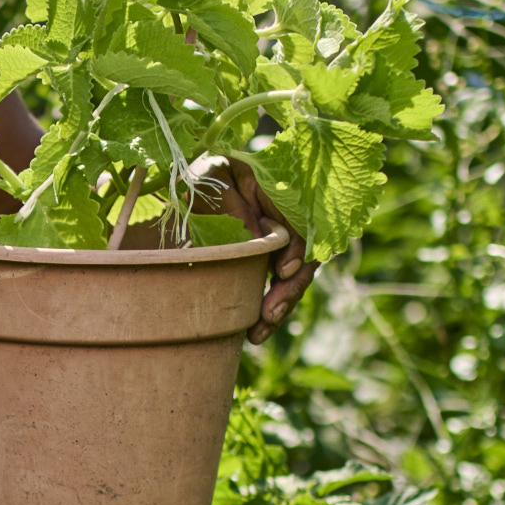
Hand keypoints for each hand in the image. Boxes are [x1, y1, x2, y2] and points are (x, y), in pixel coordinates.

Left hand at [212, 160, 317, 343]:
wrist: (199, 180)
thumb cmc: (208, 172)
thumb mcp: (214, 177)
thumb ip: (233, 203)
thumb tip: (256, 238)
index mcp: (283, 195)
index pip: (302, 226)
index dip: (297, 251)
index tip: (281, 272)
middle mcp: (291, 222)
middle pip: (305, 259)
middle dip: (289, 290)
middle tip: (270, 314)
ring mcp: (285, 244)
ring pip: (294, 280)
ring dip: (280, 307)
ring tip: (259, 332)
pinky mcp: (273, 262)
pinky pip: (279, 287)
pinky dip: (270, 309)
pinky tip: (256, 331)